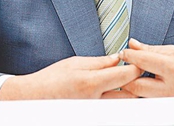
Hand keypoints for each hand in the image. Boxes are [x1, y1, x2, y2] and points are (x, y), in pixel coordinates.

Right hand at [0, 54, 141, 100]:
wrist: (34, 98)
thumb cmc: (52, 79)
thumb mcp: (76, 63)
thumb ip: (101, 62)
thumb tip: (119, 58)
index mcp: (91, 83)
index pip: (126, 76)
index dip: (137, 66)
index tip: (139, 59)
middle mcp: (95, 101)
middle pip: (131, 94)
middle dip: (138, 81)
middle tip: (139, 69)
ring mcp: (94, 111)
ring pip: (123, 103)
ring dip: (130, 91)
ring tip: (128, 79)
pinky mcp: (93, 115)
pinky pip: (112, 107)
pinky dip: (119, 98)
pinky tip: (117, 89)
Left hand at [119, 38, 173, 107]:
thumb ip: (151, 49)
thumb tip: (131, 45)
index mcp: (173, 68)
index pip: (142, 61)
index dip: (128, 56)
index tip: (124, 52)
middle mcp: (169, 87)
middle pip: (135, 85)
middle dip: (125, 75)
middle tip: (124, 66)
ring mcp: (167, 101)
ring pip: (138, 96)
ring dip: (130, 85)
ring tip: (133, 75)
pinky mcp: (166, 108)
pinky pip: (146, 101)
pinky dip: (140, 93)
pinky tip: (141, 84)